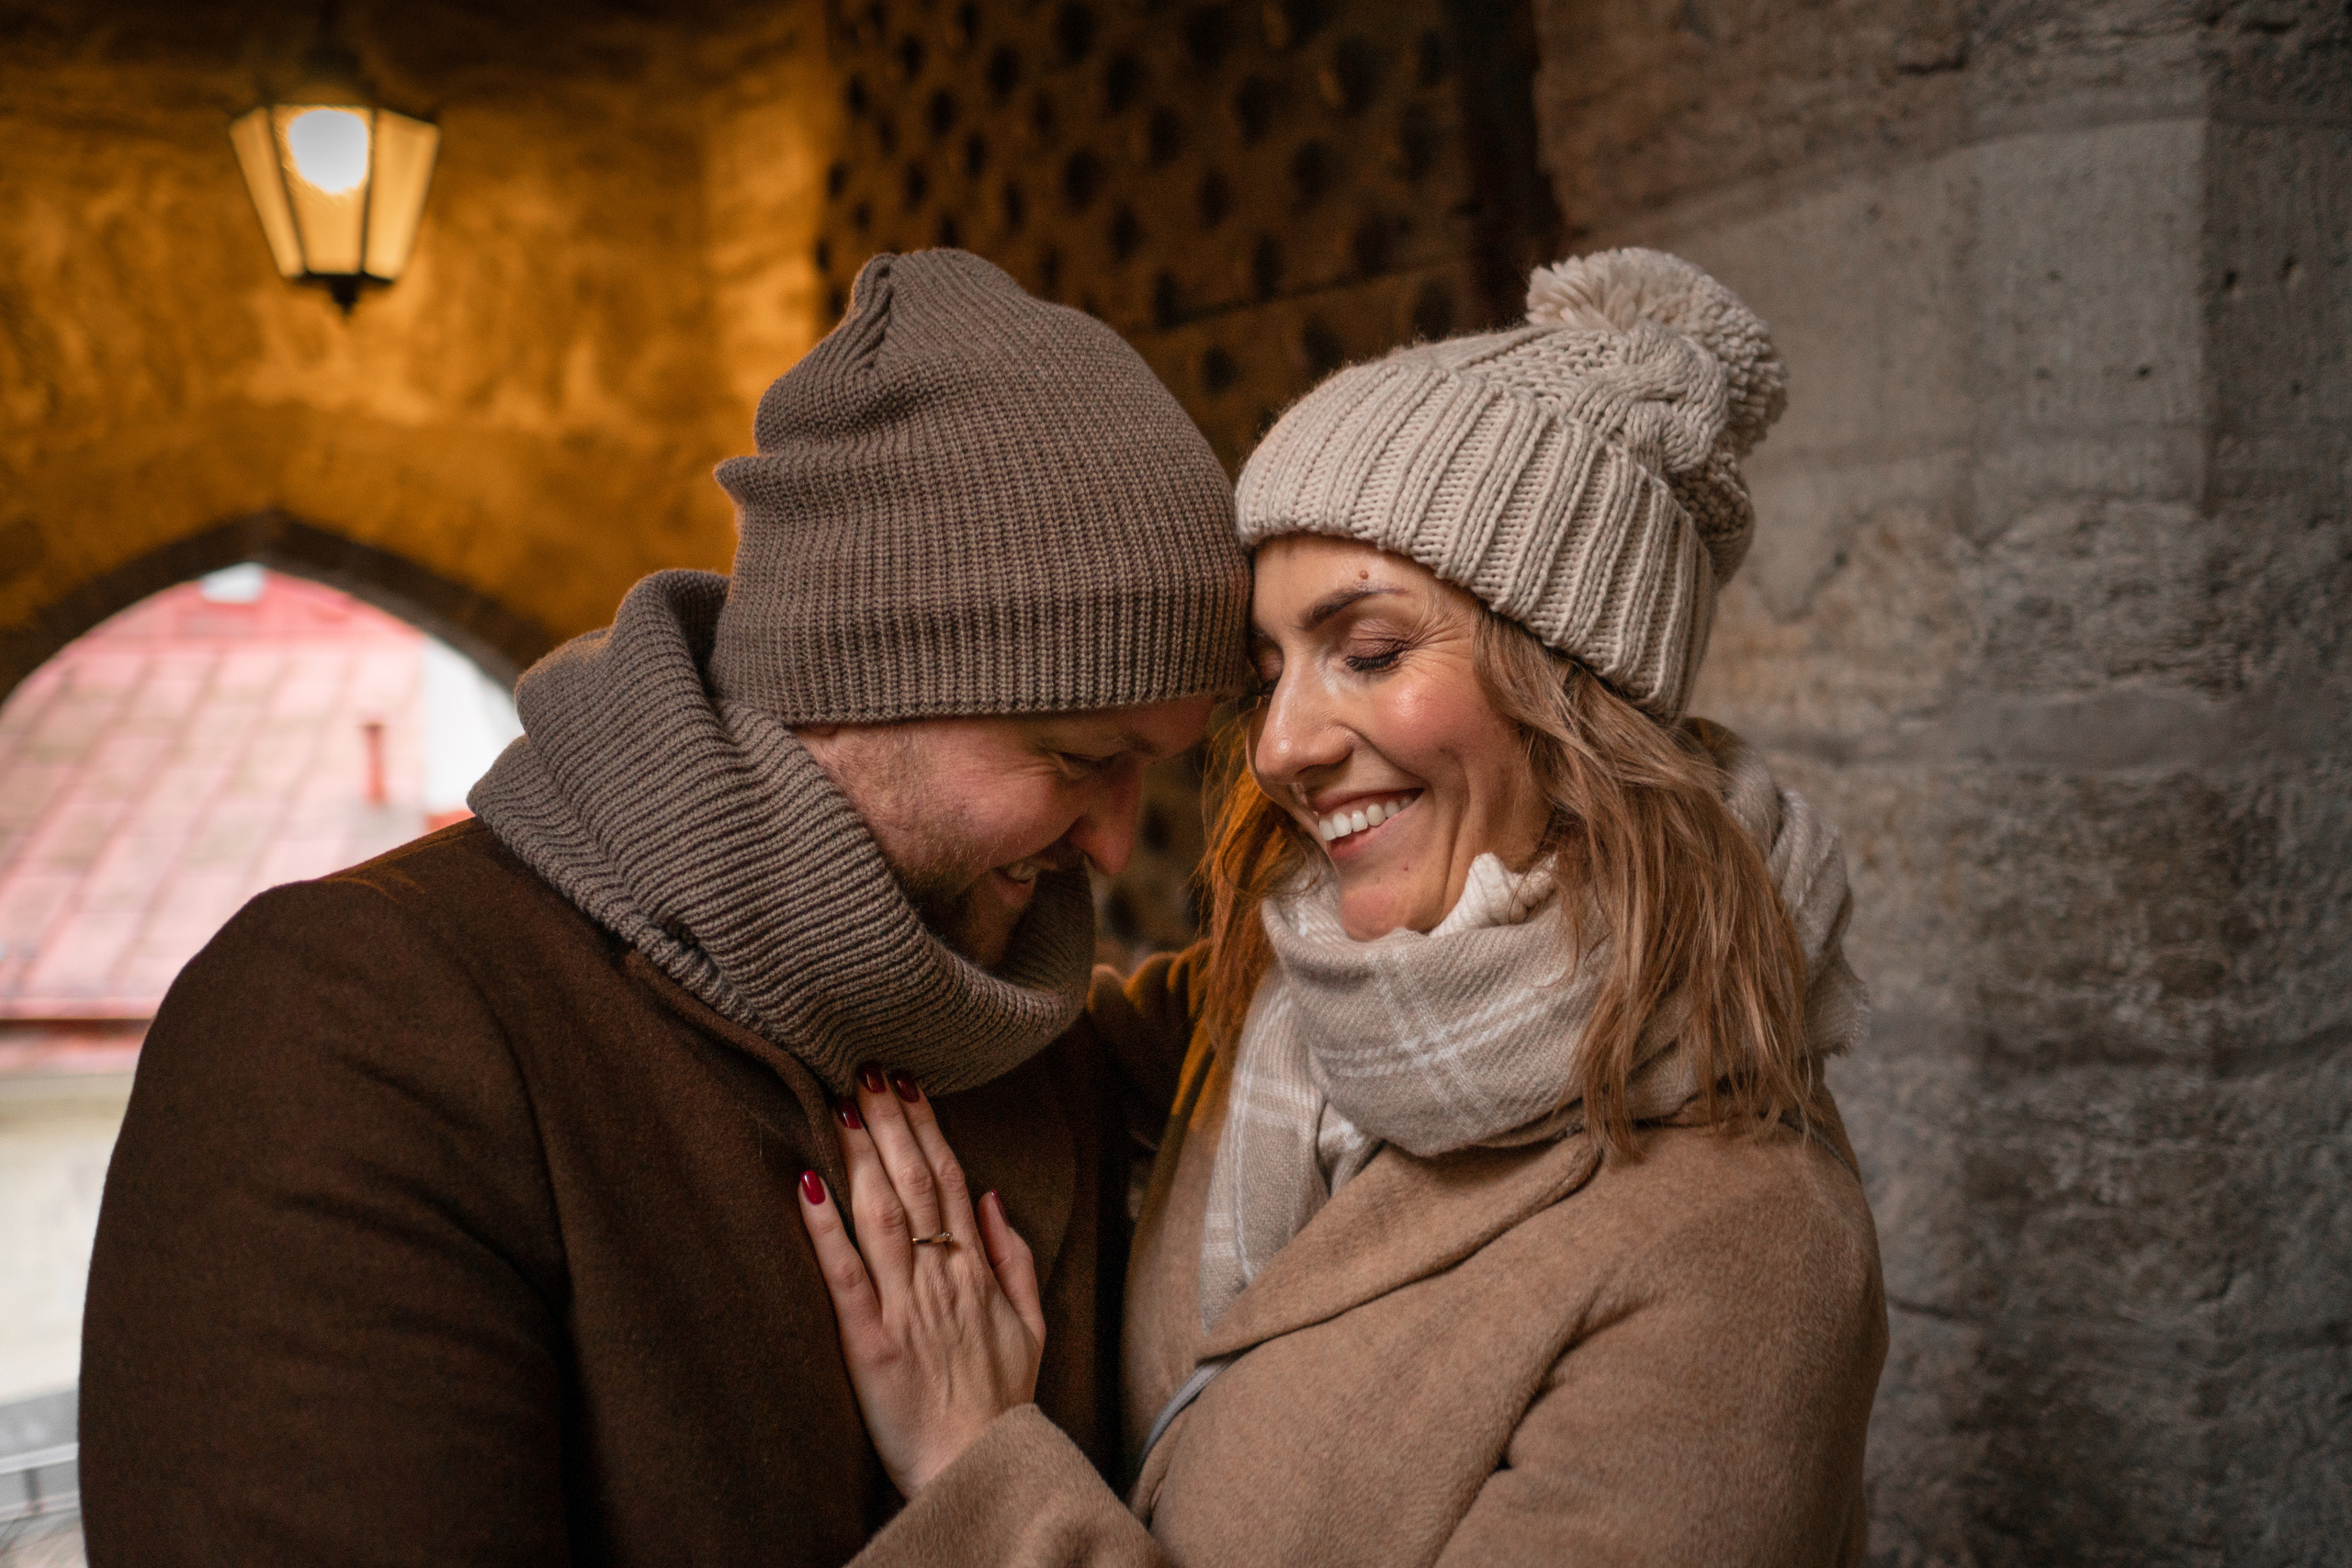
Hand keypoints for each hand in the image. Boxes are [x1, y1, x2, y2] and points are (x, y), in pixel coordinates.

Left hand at [797, 1065, 1046, 1496]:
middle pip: (914, 1183)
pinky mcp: (870, 1344)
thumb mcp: (1032, 1326)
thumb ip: (1013, 1258)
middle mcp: (942, 1278)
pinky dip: (825, 1230)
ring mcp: (906, 1308)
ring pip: (881, 1215)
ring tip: (842, 1103)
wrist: (982, 1470)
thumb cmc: (1002, 1404)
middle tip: (866, 1067)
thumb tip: (992, 1196)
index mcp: (976, 1271)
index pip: (949, 1181)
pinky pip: (846, 1277)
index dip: (925, 1129)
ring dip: (861, 1155)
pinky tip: (807, 1187)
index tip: (907, 1084)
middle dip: (891, 1121)